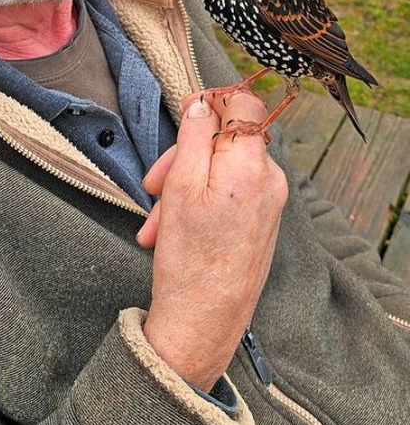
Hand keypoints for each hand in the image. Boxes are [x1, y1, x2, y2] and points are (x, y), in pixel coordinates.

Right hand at [137, 90, 287, 391]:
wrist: (203, 324)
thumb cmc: (189, 258)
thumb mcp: (180, 185)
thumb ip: (194, 136)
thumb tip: (202, 104)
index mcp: (252, 165)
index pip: (245, 103)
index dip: (213, 100)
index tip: (185, 112)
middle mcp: (270, 180)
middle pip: (225, 140)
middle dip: (185, 156)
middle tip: (154, 184)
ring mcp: (269, 204)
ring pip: (221, 171)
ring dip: (185, 186)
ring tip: (157, 222)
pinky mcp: (261, 224)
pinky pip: (228, 196)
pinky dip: (199, 204)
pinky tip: (171, 231)